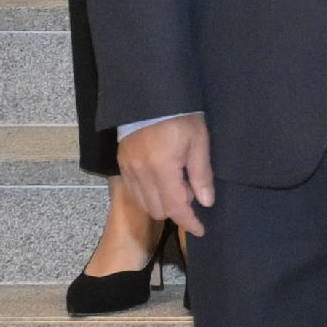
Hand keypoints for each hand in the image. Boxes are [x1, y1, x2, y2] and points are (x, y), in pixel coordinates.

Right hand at [116, 113, 212, 228]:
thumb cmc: (180, 117)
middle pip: (158, 210)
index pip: (175, 207)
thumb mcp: (199, 142)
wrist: (150, 96)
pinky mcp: (121, 164)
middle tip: (190, 190)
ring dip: (162, 203)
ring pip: (144, 203)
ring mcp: (127, 169)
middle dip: (177, 209)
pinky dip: (148, 195)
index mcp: (162, 168)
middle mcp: (140, 173)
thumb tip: (206, 202)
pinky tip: (160, 180)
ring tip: (177, 183)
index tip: (201, 229)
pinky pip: (134, 191)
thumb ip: (201, 174)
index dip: (189, 222)